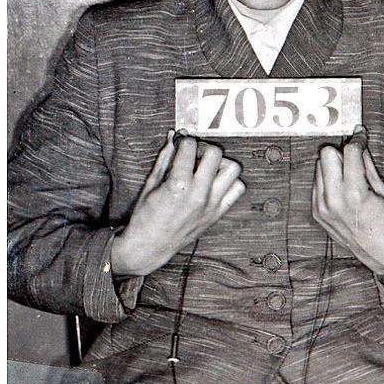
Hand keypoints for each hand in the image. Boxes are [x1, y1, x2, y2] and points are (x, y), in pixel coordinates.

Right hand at [111, 130, 245, 275]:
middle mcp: (199, 194)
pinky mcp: (218, 213)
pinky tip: (214, 182)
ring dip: (221, 163)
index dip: (184, 140)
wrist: (150, 247)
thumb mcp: (151, 183)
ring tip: (206, 167)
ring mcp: (211, 204)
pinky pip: (237, 189)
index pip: (190, 146)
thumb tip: (173, 136)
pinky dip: (230, 181)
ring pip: (233, 169)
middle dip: (203, 147)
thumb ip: (165, 157)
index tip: (179, 143)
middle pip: (215, 153)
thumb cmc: (145, 216)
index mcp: (178, 185)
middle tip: (194, 153)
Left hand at [312, 125, 383, 275]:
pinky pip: (316, 183)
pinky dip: (328, 180)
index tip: (361, 136)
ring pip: (319, 166)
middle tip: (353, 158)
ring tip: (348, 177)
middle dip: (340, 152)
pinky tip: (341, 189)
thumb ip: (366, 162)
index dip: (357, 140)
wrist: (377, 250)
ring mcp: (322, 207)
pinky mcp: (316, 211)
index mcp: (354, 193)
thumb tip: (359, 139)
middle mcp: (333, 200)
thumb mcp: (381, 189)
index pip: (349, 152)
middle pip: (326, 154)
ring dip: (333, 165)